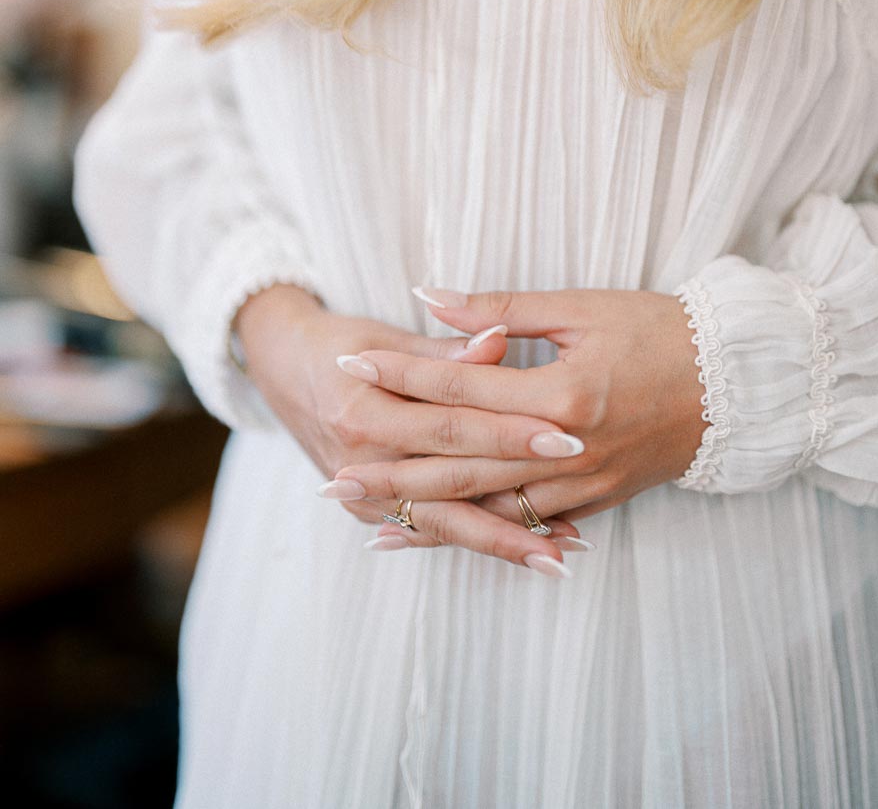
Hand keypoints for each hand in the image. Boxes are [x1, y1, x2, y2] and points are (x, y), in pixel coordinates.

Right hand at [234, 285, 587, 572]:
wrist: (282, 366)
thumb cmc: (341, 342)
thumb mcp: (384, 336)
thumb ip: (445, 351)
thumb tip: (501, 342)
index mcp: (365, 408)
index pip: (451, 422)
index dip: (509, 429)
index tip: (566, 434)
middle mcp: (361, 459)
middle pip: (453, 482)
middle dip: (517, 500)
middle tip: (578, 517)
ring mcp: (363, 494)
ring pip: (445, 523)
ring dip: (503, 541)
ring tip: (561, 558)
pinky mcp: (370, 512)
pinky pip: (431, 532)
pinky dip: (476, 542)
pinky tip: (526, 551)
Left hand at [329, 286, 704, 555]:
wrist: (737, 384)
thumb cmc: (661, 331)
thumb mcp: (582, 307)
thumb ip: (499, 308)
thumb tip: (429, 297)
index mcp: (561, 392)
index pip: (460, 387)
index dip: (399, 374)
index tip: (347, 364)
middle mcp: (566, 449)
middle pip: (460, 461)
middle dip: (391, 468)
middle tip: (330, 473)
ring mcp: (580, 484)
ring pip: (485, 505)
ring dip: (421, 512)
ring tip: (364, 516)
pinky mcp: (592, 502)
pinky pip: (521, 525)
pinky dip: (474, 535)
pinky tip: (433, 538)